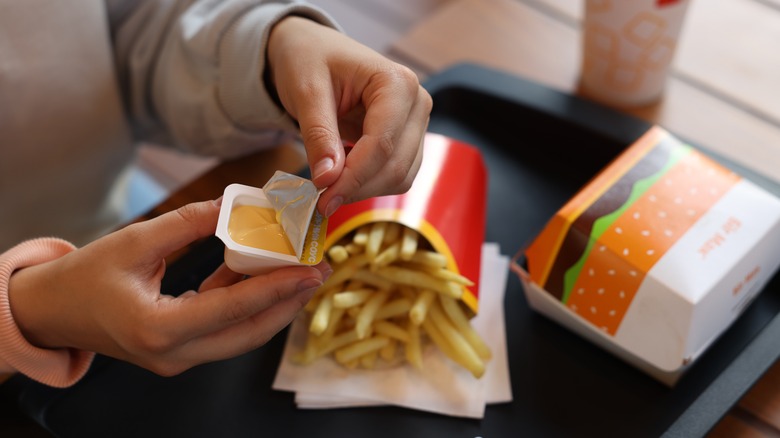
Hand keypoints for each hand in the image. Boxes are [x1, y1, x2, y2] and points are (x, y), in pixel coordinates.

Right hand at [8, 200, 327, 375]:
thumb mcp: (134, 242)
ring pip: (241, 335)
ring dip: (273, 305)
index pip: (232, 310)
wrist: (52, 313)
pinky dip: (246, 305)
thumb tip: (236, 205)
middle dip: (288, 303)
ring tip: (303, 273)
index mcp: (157, 329)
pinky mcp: (180, 351)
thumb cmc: (83, 277)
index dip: (276, 288)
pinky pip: (224, 330)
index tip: (310, 270)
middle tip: (319, 271)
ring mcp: (177, 358)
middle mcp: (173, 354)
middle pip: (248, 333)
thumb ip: (188, 224)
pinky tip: (264, 276)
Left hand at [267, 16, 432, 216]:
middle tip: (321, 202)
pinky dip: (369, 184)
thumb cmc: (310, 60)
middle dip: (357, 188)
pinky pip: (395, 175)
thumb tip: (328, 179)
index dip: (353, 178)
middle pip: (395, 166)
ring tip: (328, 189)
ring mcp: (416, 124)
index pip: (382, 144)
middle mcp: (417, 103)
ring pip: (400, 177)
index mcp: (397, 83)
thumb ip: (319, 135)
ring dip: (364, 190)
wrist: (314, 50)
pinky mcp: (408, 140)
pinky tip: (342, 177)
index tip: (323, 199)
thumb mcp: (306, 91)